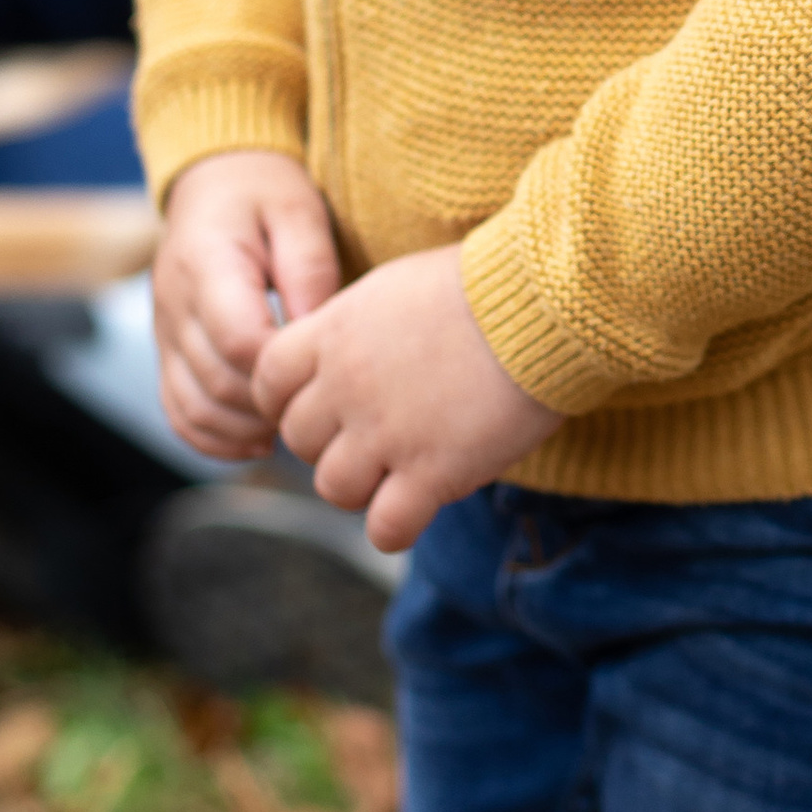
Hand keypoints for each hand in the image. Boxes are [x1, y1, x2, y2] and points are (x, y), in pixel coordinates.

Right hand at [154, 150, 343, 461]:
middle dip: (272, 404)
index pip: (239, 340)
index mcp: (206, 264)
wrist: (213, 181)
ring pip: (194, 407)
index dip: (283, 367)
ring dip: (245, 429)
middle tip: (321, 406)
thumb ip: (308, 270)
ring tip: (293, 425)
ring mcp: (164, 331)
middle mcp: (173, 303)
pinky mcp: (167, 349)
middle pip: (218, 383)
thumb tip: (314, 333)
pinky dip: (212, 437)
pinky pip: (177, 409)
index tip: (324, 370)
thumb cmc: (263, 193)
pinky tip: (257, 440)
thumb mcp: (298, 211)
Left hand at [256, 245, 560, 553]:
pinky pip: (385, 527)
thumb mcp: (396, 286)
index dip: (288, 399)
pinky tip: (420, 506)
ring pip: (332, 487)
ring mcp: (386, 432)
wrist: (545, 302)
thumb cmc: (485, 283)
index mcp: (334, 332)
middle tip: (372, 437)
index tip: (323, 404)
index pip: (267, 380)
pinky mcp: (432, 472)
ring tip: (397, 473)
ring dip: (360, 487)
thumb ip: (357, 326)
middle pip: (298, 438)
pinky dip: (395, 527)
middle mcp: (347, 385)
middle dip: (329, 443)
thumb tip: (342, 356)